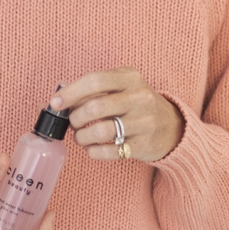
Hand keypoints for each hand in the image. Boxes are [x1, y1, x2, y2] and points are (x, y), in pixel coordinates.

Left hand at [50, 67, 184, 162]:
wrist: (172, 126)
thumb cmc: (136, 104)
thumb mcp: (122, 86)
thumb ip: (94, 88)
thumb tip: (58, 98)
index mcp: (130, 78)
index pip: (95, 80)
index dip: (71, 92)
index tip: (56, 103)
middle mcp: (139, 97)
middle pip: (95, 107)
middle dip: (75, 118)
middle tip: (73, 123)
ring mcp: (144, 122)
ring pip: (100, 131)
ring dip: (82, 137)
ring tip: (81, 137)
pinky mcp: (144, 145)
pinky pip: (110, 152)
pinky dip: (93, 151)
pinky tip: (92, 148)